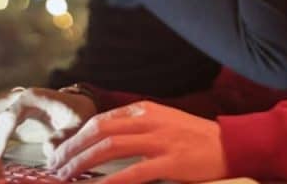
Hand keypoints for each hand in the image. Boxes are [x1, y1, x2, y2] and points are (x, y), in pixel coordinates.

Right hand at [0, 87, 96, 158]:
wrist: (77, 106)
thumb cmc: (77, 114)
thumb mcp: (78, 124)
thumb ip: (65, 137)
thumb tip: (48, 151)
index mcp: (30, 98)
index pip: (8, 116)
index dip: (0, 137)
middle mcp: (14, 99)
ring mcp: (7, 107)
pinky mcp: (5, 118)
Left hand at [48, 101, 227, 183]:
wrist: (231, 144)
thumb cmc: (195, 137)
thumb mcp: (163, 121)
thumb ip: (136, 126)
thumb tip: (103, 138)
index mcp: (145, 109)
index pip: (101, 119)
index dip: (77, 136)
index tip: (61, 151)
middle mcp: (149, 120)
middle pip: (99, 130)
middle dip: (72, 148)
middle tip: (56, 165)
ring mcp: (160, 141)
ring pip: (110, 147)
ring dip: (83, 162)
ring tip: (67, 175)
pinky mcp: (171, 162)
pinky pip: (134, 172)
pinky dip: (111, 181)